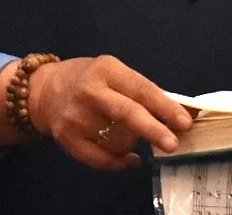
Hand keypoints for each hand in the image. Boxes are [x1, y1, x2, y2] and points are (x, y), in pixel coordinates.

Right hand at [27, 56, 193, 171]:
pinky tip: (130, 158)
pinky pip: (101, 159)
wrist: (45, 91)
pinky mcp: (67, 139)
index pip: (141, 89)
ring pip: (117, 139)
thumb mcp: (116, 74)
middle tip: (172, 144)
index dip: (164, 107)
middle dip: (152, 129)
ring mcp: (76, 117)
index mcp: (107, 70)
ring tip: (130, 134)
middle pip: (126, 113)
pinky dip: (120, 162)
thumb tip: (186, 113)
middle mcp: (90, 92)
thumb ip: (147, 93)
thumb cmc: (90, 80)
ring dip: (132, 143)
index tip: (184, 122)